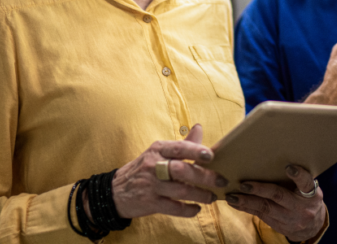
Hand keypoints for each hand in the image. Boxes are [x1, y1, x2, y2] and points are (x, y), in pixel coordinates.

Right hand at [107, 124, 227, 218]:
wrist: (115, 191)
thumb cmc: (143, 168)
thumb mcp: (158, 152)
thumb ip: (182, 143)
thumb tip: (199, 127)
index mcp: (158, 150)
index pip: (178, 148)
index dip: (195, 151)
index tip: (211, 155)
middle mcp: (154, 166)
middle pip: (182, 170)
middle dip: (204, 176)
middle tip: (221, 181)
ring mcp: (151, 186)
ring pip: (181, 191)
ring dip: (200, 195)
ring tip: (212, 197)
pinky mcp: (150, 203)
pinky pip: (173, 208)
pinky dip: (187, 210)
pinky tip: (196, 209)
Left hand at [224, 164, 325, 241]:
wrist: (313, 226)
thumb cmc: (308, 199)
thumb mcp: (310, 189)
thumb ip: (299, 178)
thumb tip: (276, 157)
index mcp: (312, 194)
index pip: (306, 183)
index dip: (298, 175)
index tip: (289, 167)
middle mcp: (301, 208)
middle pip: (278, 196)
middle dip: (259, 190)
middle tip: (243, 184)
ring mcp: (289, 219)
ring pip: (265, 208)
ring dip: (246, 201)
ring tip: (231, 196)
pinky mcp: (278, 225)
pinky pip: (260, 215)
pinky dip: (246, 208)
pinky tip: (235, 203)